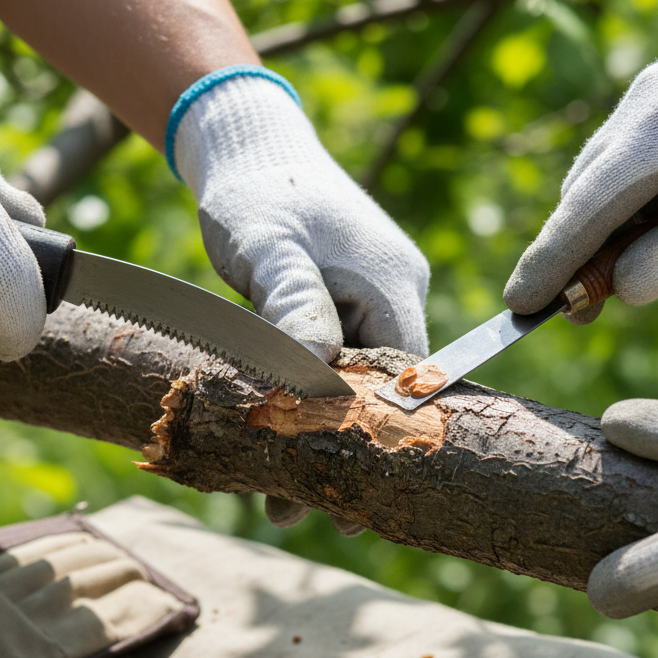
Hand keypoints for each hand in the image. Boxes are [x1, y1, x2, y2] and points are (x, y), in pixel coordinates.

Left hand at [174, 71, 429, 535]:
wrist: (248, 147)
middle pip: (383, 390)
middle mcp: (393, 295)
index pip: (409, 376)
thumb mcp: (270, 249)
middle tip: (313, 510)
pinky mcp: (340, 302)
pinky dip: (310, 400)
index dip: (385, 437)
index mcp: (392, 284)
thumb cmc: (258, 192)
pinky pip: (334, 362)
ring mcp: (369, 299)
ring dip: (324, 432)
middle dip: (350, 450)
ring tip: (285, 497)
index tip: (357, 493)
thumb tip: (317, 373)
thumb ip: (294, 304)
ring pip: (355, 382)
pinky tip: (283, 438)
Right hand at [504, 9, 657, 323]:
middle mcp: (645, 100)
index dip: (549, 261)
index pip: (582, 208)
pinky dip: (650, 205)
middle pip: (589, 194)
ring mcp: (657, 92)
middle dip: (587, 256)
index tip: (518, 304)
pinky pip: (639, 162)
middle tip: (588, 312)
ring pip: (612, 181)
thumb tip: (619, 288)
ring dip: (629, 233)